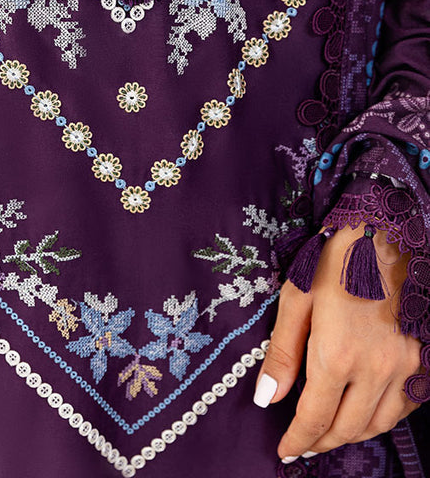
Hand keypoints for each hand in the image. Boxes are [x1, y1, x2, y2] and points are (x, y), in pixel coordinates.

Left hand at [253, 224, 420, 461]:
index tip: (285, 449)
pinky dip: (382, 417)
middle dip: (321, 440)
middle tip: (303, 442)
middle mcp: (376, 369)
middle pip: (347, 428)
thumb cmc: (335, 260)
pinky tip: (365, 410)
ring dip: (351, 433)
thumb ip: (283, 354)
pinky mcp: (423, 360)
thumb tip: (267, 399)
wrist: (383, 233)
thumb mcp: (296, 299)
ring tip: (330, 431)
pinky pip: (404, 407)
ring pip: (378, 424)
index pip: (314, 417)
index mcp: (338, 355)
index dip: (297, 439)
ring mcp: (405, 366)